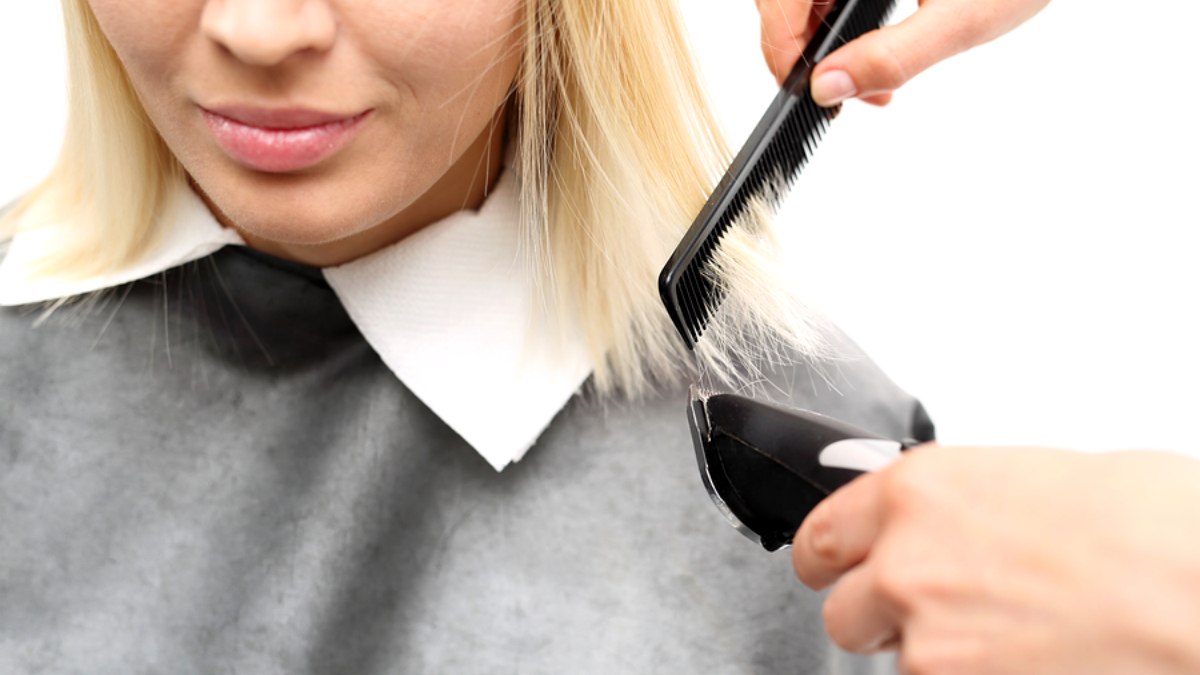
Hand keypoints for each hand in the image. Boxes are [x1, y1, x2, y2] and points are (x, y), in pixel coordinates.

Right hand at [755, 0, 1049, 105]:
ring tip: (871, 77)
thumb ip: (894, 55)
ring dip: (824, 38)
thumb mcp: (963, 17)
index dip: (780, 47)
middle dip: (805, 49)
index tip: (805, 90)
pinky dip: (842, 19)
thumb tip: (830, 88)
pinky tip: (874, 44)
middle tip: (849, 91)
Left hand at [792, 444, 1199, 674]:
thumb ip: (962, 507)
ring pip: (896, 664)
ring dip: (935, 657)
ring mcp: (927, 642)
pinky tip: (1029, 662)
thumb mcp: (1032, 478)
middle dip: (881, 617)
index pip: (820, 537)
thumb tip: (959, 521)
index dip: (830, 560)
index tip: (837, 571)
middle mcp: (904, 565)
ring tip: (1011, 639)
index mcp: (916, 494)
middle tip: (938, 613)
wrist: (1196, 589)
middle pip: (843, 612)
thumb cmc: (1149, 527)